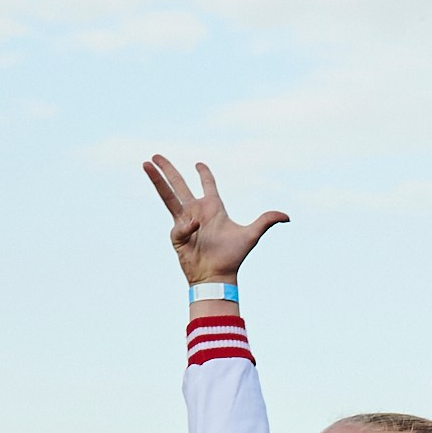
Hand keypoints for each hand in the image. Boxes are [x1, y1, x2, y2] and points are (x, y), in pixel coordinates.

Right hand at [144, 154, 289, 283]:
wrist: (217, 276)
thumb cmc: (233, 257)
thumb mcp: (251, 235)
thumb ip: (266, 221)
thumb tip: (287, 216)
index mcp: (213, 208)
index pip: (208, 186)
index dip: (204, 175)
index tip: (200, 164)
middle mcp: (196, 211)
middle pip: (179, 185)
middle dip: (168, 170)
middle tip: (156, 156)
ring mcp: (184, 222)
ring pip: (167, 196)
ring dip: (156, 180)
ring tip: (144, 164)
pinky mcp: (176, 234)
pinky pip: (181, 226)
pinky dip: (188, 228)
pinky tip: (196, 232)